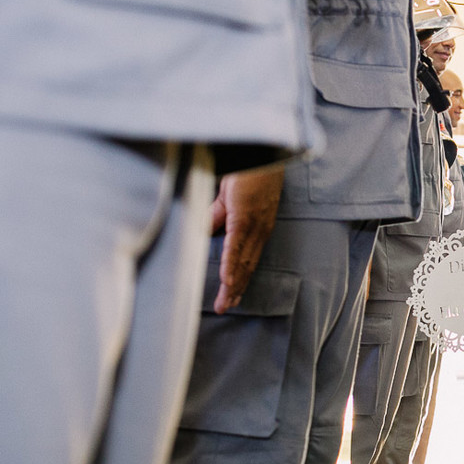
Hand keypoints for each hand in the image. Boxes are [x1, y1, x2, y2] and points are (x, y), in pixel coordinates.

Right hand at [210, 167, 283, 313]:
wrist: (257, 155)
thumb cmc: (246, 174)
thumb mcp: (227, 200)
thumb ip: (218, 218)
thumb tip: (204, 233)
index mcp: (256, 230)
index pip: (247, 261)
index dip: (239, 281)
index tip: (232, 299)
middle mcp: (259, 232)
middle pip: (246, 267)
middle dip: (236, 290)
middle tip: (226, 308)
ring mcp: (254, 226)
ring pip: (242, 261)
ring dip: (234, 284)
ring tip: (226, 302)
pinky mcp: (245, 217)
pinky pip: (237, 245)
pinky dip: (232, 264)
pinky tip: (228, 279)